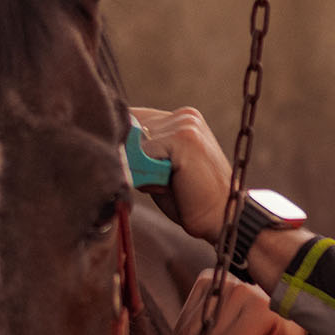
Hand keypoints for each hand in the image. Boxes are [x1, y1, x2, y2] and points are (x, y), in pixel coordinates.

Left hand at [128, 107, 233, 243]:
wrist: (224, 218)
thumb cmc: (191, 201)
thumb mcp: (161, 170)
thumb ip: (141, 154)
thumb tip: (111, 147)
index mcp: (182, 119)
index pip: (134, 119)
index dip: (127, 145)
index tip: (135, 167)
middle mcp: (185, 116)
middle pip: (131, 128)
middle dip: (134, 158)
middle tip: (163, 183)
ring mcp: (186, 124)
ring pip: (136, 142)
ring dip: (143, 168)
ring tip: (169, 184)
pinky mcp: (185, 138)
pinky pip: (145, 153)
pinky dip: (149, 174)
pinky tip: (173, 185)